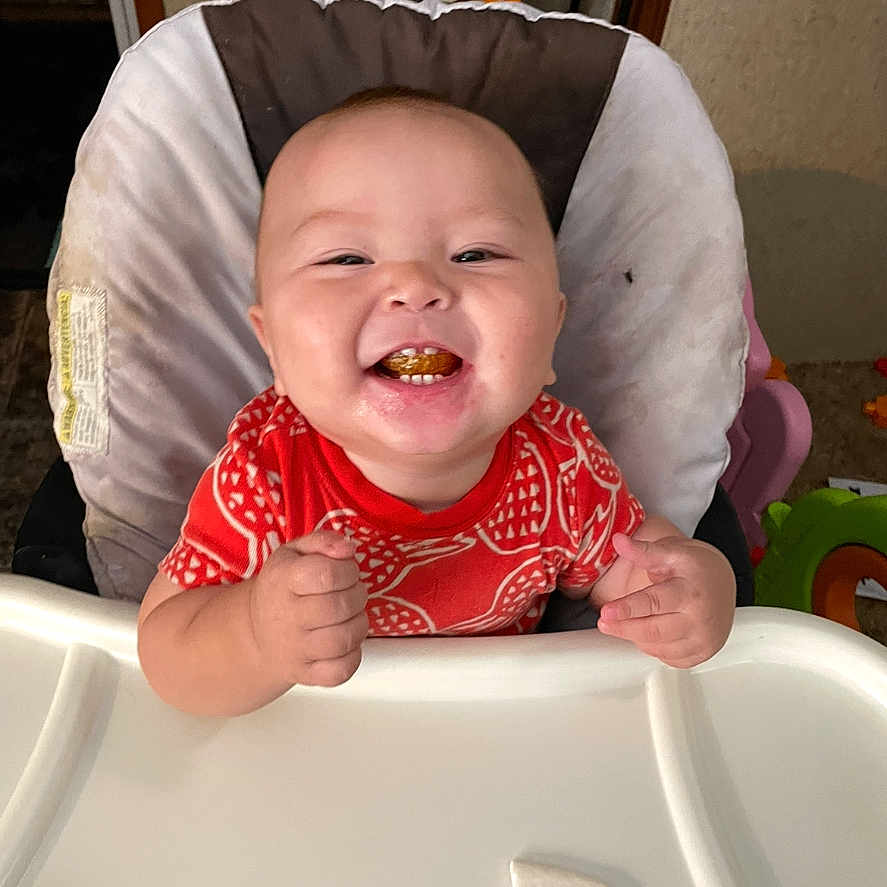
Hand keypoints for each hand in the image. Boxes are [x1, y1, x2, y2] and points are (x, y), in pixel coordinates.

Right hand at [249, 531, 367, 686]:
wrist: (256, 632)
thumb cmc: (283, 587)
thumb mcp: (295, 553)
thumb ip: (323, 541)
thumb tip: (348, 548)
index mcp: (282, 580)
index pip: (325, 574)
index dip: (348, 570)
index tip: (347, 571)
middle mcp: (286, 617)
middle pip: (338, 607)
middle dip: (358, 595)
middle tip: (352, 592)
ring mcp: (294, 649)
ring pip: (343, 640)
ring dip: (359, 624)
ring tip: (350, 615)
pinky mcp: (304, 674)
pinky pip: (340, 671)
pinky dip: (352, 656)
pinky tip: (345, 641)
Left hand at [596, 533, 735, 667]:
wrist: (722, 581)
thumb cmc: (695, 566)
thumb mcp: (670, 552)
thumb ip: (642, 551)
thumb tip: (619, 540)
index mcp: (690, 592)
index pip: (654, 603)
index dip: (627, 608)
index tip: (606, 612)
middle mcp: (700, 620)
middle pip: (652, 630)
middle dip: (623, 627)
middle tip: (604, 621)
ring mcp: (703, 640)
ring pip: (657, 648)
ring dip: (636, 636)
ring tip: (629, 620)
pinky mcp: (702, 653)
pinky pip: (668, 658)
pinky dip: (653, 648)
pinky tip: (650, 632)